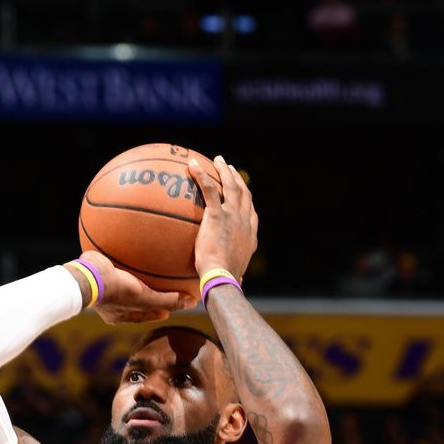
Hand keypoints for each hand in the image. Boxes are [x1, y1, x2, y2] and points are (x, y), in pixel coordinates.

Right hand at [78, 251, 195, 323]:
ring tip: (142, 267)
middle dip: (144, 295)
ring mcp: (99, 286)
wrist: (84, 275)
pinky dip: (121, 256)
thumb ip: (167, 301)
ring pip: (121, 281)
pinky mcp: (95, 269)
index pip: (142, 315)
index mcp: (116, 314)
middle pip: (131, 299)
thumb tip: (192, 302)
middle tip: (158, 290)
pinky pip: (111, 261)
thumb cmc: (114, 291)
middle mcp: (108, 302)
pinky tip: (129, 245)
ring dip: (132, 276)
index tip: (168, 310)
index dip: (156, 312)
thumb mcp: (144, 298)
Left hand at [188, 155, 257, 280]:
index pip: (250, 212)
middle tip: (230, 169)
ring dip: (224, 170)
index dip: (246, 200)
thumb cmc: (225, 281)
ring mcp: (233, 215)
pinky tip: (192, 165)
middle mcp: (245, 221)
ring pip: (231, 186)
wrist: (222, 277)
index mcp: (250, 235)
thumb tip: (233, 284)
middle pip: (244, 194)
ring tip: (218, 160)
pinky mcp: (218, 214)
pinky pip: (209, 188)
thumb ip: (233, 274)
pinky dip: (201, 175)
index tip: (242, 192)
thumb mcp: (233, 276)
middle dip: (237, 179)